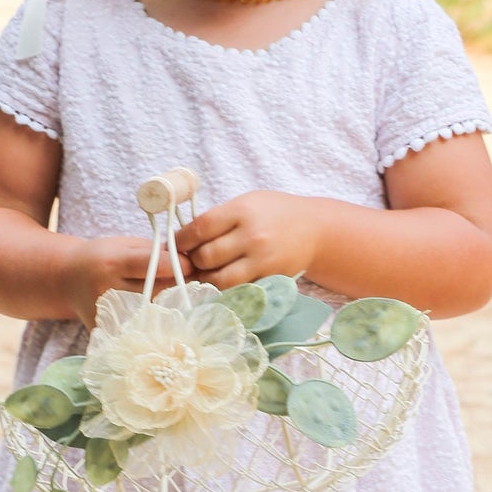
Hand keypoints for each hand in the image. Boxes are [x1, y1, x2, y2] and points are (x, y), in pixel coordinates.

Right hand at [66, 234, 182, 328]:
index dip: (180, 264)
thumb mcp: (125, 245)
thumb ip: (156, 252)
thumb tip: (194, 261)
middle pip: (162, 291)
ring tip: (172, 295)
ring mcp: (108, 318)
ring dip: (171, 305)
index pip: (157, 265)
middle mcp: (109, 292)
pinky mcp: (110, 337)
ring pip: (158, 313)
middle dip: (180, 284)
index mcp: (111, 264)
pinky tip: (158, 314)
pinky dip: (157, 323)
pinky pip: (145, 330)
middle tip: (188, 279)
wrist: (68, 281)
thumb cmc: (102, 257)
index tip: (191, 263)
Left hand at [174, 190, 322, 289]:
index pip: (201, 228)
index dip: (181, 240)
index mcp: (243, 210)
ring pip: (219, 279)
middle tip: (192, 260)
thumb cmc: (275, 213)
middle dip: (193, 261)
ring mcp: (262, 260)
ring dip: (206, 278)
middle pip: (206, 256)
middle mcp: (252, 236)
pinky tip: (224, 280)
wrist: (316, 230)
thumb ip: (219, 218)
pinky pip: (237, 289)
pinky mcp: (269, 279)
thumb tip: (183, 238)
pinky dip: (225, 288)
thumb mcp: (248, 202)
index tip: (176, 245)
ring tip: (206, 272)